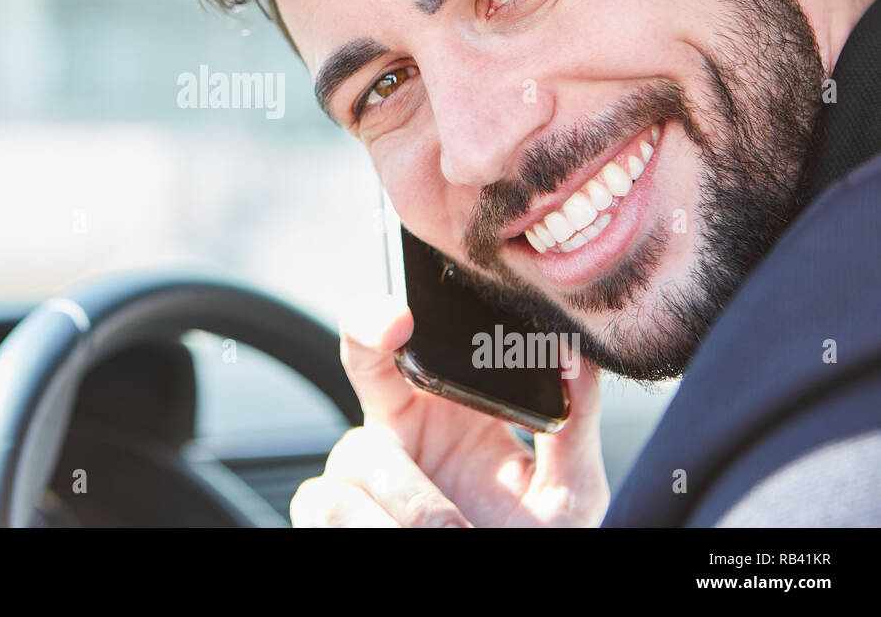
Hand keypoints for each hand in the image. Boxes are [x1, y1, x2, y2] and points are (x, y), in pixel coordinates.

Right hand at [291, 294, 608, 526]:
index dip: (392, 317)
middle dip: (367, 333)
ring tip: (452, 530)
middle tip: (394, 328)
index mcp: (448, 408)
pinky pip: (326, 504)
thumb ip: (573, 420)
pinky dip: (369, 525)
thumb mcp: (568, 486)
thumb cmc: (533, 541)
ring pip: (357, 453)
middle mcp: (399, 431)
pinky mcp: (335, 518)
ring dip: (408, 495)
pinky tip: (406, 538)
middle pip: (360, 360)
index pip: (411, 344)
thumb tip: (576, 352)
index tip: (405, 315)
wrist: (515, 594)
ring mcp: (362, 476)